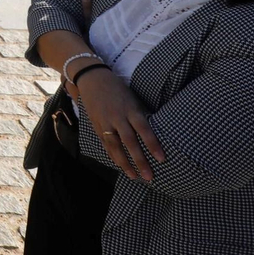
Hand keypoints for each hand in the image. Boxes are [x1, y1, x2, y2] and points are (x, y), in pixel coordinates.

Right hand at [75, 66, 164, 180]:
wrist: (91, 78)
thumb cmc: (117, 88)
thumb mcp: (132, 98)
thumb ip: (140, 115)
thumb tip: (155, 133)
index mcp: (130, 108)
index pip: (143, 129)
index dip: (153, 144)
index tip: (162, 159)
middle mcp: (117, 116)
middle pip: (129, 142)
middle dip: (140, 160)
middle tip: (149, 176)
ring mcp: (105, 121)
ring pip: (115, 146)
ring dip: (125, 163)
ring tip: (134, 176)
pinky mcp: (96, 124)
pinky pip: (105, 143)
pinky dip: (113, 155)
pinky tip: (120, 166)